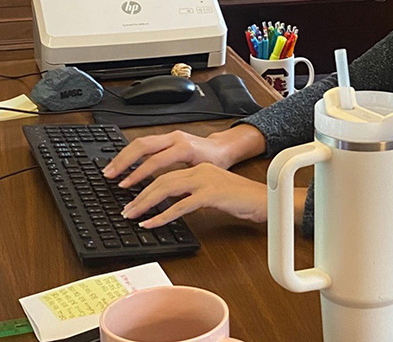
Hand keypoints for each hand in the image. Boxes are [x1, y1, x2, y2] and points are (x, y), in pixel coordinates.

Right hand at [103, 130, 227, 187]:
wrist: (225, 147)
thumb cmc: (217, 163)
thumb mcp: (202, 177)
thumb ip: (184, 187)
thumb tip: (167, 202)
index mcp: (184, 148)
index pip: (155, 161)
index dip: (138, 174)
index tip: (126, 186)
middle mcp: (175, 138)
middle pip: (142, 146)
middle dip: (123, 161)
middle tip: (109, 175)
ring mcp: (170, 136)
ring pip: (141, 141)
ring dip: (123, 156)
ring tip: (110, 169)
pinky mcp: (168, 137)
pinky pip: (146, 142)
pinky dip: (131, 152)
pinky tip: (122, 162)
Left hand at [121, 163, 267, 227]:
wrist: (266, 201)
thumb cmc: (243, 201)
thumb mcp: (214, 194)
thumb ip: (194, 195)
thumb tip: (171, 207)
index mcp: (200, 168)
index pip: (166, 173)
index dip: (146, 184)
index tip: (132, 197)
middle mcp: (200, 170)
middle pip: (161, 179)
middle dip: (139, 194)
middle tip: (126, 209)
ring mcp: (205, 181)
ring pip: (166, 188)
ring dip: (145, 203)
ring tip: (132, 215)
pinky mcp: (211, 194)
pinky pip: (180, 205)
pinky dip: (163, 215)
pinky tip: (152, 223)